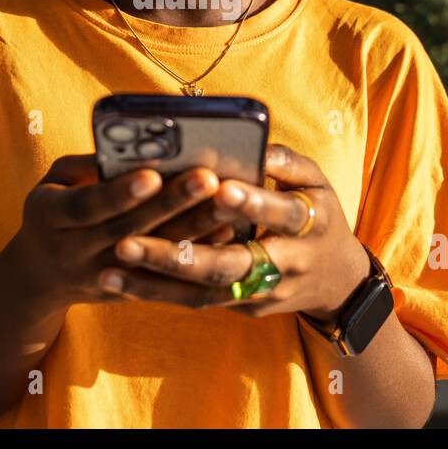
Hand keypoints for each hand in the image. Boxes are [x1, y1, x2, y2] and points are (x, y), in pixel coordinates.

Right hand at [8, 155, 226, 310]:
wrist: (39, 275)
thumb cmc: (54, 208)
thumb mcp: (55, 181)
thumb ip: (88, 166)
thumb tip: (137, 148)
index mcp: (48, 216)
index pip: (86, 205)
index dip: (120, 193)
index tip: (153, 174)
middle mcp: (72, 253)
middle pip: (127, 231)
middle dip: (170, 204)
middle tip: (208, 178)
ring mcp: (99, 278)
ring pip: (152, 259)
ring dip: (193, 231)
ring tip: (227, 203)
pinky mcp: (125, 294)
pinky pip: (165, 281)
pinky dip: (196, 259)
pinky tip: (226, 235)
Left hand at [98, 144, 370, 320]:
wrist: (337, 280)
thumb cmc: (317, 211)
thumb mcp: (315, 181)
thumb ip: (284, 161)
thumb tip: (248, 140)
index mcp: (311, 224)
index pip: (282, 214)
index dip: (252, 203)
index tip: (218, 187)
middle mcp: (289, 264)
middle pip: (232, 265)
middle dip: (179, 255)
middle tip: (127, 241)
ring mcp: (264, 293)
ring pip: (207, 292)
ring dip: (156, 284)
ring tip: (110, 269)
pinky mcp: (244, 308)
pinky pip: (198, 301)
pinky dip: (158, 294)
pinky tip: (118, 282)